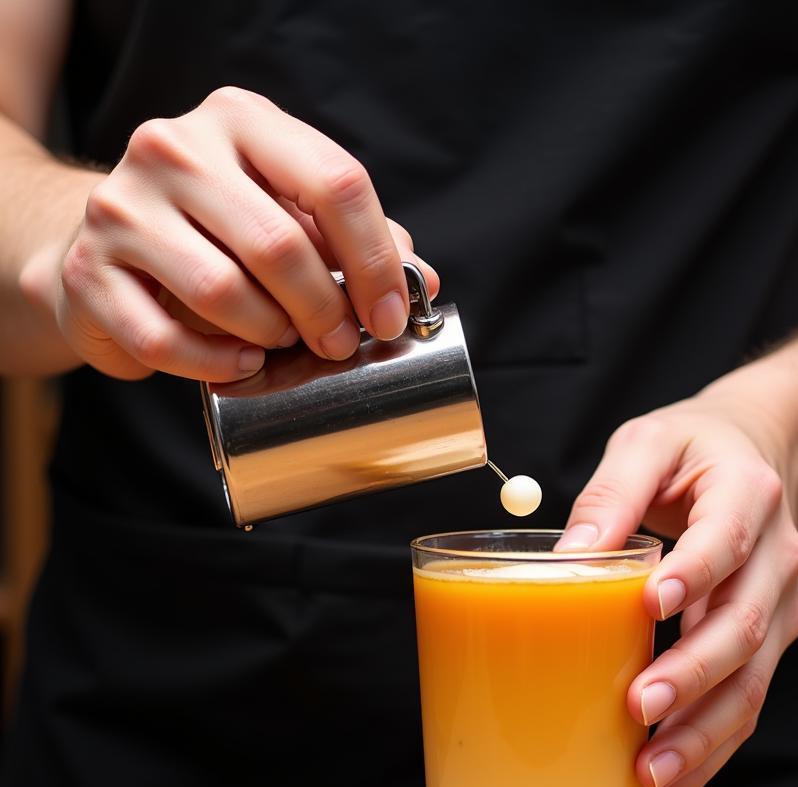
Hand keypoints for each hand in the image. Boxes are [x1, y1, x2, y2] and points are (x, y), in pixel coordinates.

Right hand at [50, 87, 436, 380]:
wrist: (105, 243)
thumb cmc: (217, 232)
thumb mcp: (288, 211)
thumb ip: (353, 239)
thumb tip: (420, 279)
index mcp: (242, 122)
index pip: (335, 182)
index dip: (374, 260)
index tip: (390, 316)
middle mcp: (176, 149)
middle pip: (279, 243)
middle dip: (325, 309)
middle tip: (340, 343)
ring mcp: (122, 207)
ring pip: (222, 291)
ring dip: (271, 333)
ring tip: (282, 342)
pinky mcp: (88, 272)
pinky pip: (165, 340)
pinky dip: (216, 365)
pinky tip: (241, 364)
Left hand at [557, 391, 797, 786]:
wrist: (761, 456)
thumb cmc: (694, 452)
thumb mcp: (647, 444)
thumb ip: (612, 492)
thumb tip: (568, 557)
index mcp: (747, 495)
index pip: (726, 540)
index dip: (694, 575)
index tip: (651, 605)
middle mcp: (777, 557)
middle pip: (743, 626)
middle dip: (692, 675)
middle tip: (638, 707)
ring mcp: (780, 607)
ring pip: (753, 682)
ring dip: (703, 735)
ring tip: (652, 779)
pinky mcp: (770, 642)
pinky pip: (746, 703)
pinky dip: (710, 750)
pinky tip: (669, 786)